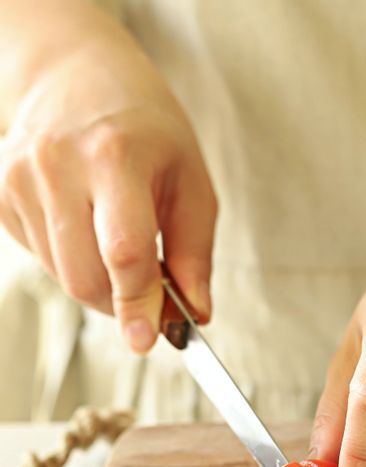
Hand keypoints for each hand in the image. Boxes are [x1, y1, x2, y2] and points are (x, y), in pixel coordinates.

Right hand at [0, 37, 215, 351]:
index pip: (123, 252)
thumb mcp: (192, 182)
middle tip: (155, 296)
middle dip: (123, 303)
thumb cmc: (147, 129)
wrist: (78, 75)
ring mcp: (17, 178)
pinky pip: (41, 258)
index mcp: (114, 156)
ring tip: (123, 243)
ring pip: (62, 276)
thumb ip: (196, 254)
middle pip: (85, 276)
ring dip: (102, 284)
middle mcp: (56, 165)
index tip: (148, 340)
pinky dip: (74, 262)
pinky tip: (88, 226)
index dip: (137, 304)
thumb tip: (196, 313)